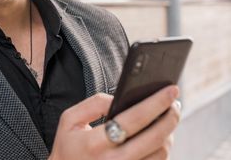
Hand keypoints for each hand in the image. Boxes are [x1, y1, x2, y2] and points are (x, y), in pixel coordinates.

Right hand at [49, 85, 180, 159]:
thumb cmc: (68, 146)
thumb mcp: (70, 119)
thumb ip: (94, 104)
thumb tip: (121, 98)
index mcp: (95, 143)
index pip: (133, 119)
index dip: (155, 103)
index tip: (170, 90)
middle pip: (155, 138)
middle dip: (171, 117)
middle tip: (175, 103)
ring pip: (161, 154)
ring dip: (169, 133)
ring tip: (167, 118)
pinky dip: (161, 148)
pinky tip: (158, 136)